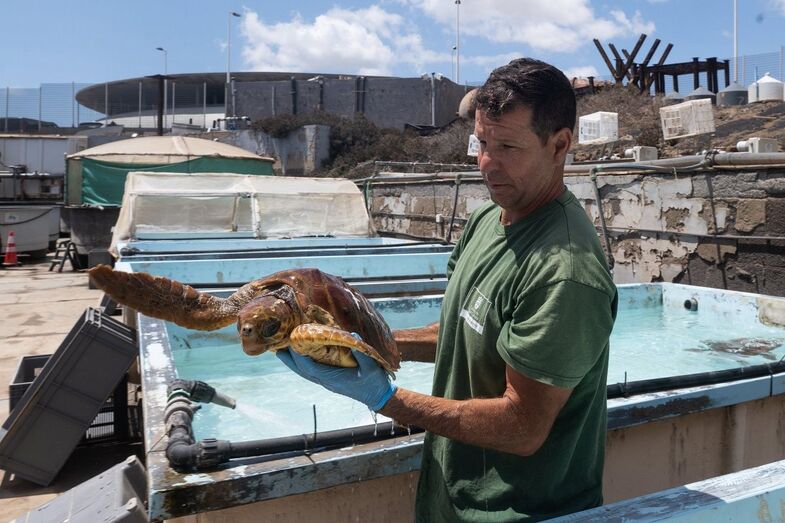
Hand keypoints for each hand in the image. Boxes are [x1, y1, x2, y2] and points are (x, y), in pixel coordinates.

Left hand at [276, 348, 396, 411]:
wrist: (377, 396)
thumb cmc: (374, 381)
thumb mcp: (371, 366)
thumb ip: (361, 352)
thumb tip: (353, 335)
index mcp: (333, 378)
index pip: (310, 367)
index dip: (299, 356)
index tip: (291, 343)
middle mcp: (326, 381)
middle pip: (302, 370)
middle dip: (289, 359)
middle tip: (276, 346)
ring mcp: (327, 381)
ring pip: (304, 372)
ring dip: (292, 362)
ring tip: (282, 350)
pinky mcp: (329, 380)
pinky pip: (311, 371)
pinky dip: (302, 364)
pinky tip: (299, 356)